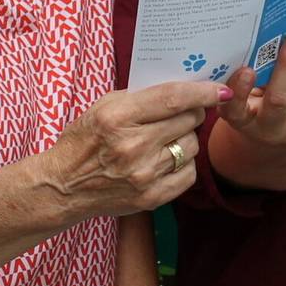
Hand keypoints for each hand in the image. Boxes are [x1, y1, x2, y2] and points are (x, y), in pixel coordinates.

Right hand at [44, 82, 227, 219]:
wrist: (64, 186)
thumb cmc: (84, 140)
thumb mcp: (103, 106)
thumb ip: (142, 96)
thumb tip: (185, 89)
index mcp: (118, 117)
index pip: (173, 98)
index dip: (202, 92)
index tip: (220, 89)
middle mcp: (133, 146)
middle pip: (188, 120)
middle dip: (192, 113)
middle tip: (181, 114)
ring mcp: (143, 174)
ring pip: (191, 146)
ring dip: (185, 139)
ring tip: (165, 139)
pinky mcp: (151, 197)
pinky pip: (189, 174)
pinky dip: (183, 163)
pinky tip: (167, 160)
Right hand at [220, 24, 285, 147]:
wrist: (281, 130)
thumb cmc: (256, 99)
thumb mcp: (244, 92)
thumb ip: (244, 74)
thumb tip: (258, 35)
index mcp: (244, 121)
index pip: (237, 110)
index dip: (241, 91)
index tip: (246, 70)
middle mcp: (272, 130)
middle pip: (280, 99)